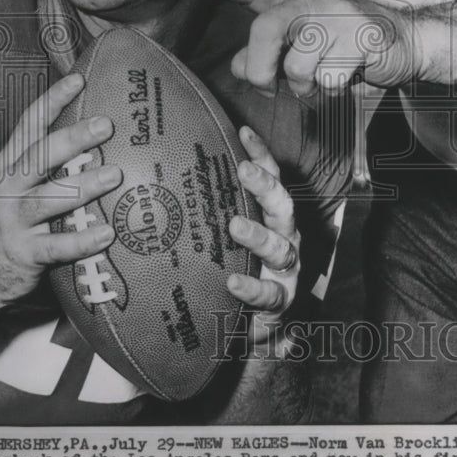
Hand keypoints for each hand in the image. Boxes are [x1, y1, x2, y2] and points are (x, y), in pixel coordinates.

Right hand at [0, 73, 121, 312]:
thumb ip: (49, 160)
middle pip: (40, 157)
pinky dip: (82, 241)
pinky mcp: (25, 253)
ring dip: (84, 185)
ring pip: (50, 199)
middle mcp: (9, 187)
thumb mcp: (20, 183)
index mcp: (10, 164)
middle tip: (105, 124)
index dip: (52, 100)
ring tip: (115, 175)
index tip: (78, 79)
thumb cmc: (11, 218)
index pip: (29, 125)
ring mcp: (14, 220)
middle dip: (73, 138)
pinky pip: (56, 247)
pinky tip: (107, 234)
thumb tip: (96, 129)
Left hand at [200, 0, 417, 95]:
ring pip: (298, 65)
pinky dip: (332, 90)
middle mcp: (315, 2)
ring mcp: (339, 17)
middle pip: (266, 30)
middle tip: (269, 88)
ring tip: (323, 77)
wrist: (408, 44)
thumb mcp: (305, 49)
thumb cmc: (350, 48)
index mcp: (296, 2)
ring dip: (306, 86)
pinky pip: (329, 79)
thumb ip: (268, 55)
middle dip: (260, 69)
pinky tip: (345, 79)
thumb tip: (240, 66)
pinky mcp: (362, 37)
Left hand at [226, 126, 300, 345]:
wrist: (257, 326)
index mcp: (272, 217)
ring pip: (280, 247)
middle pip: (282, 204)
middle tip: (243, 170)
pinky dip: (253, 288)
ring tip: (236, 226)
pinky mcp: (281, 301)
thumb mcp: (228, 239)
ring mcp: (286, 270)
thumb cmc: (240, 269)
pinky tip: (234, 283)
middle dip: (264, 185)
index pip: (271, 179)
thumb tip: (170, 178)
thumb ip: (211, 213)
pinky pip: (270, 293)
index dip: (261, 154)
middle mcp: (285, 237)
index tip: (244, 131)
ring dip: (258, 235)